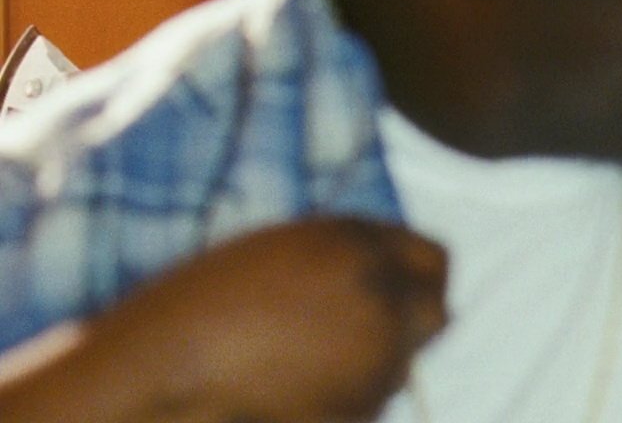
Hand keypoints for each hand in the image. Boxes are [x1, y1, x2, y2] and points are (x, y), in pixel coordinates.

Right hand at [85, 218, 447, 421]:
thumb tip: (383, 278)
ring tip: (303, 364)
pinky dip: (351, 398)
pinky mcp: (367, 405)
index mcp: (357, 244)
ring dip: (375, 361)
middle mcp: (382, 293)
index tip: (401, 294)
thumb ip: (340, 261)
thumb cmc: (195, 311)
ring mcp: (381, 353)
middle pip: (433, 312)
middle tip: (368, 336)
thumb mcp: (276, 255)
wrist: (161, 376)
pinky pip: (373, 399)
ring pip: (403, 361)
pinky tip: (295, 393)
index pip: (432, 259)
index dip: (416, 278)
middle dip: (409, 323)